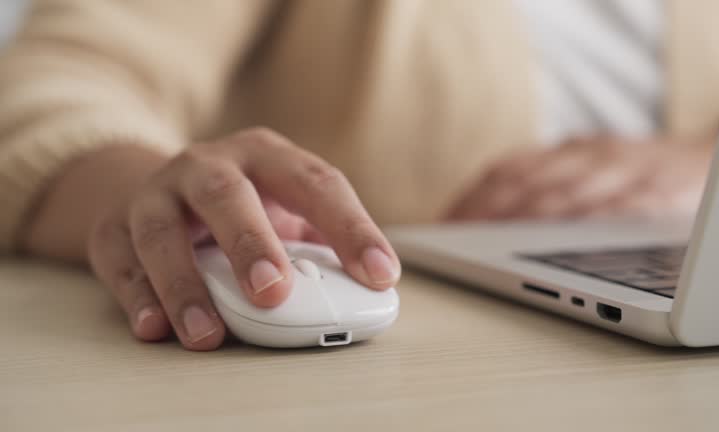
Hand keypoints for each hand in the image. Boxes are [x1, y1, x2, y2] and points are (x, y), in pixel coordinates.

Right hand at [26, 128, 399, 350]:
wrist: (157, 190)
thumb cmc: (241, 207)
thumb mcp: (283, 208)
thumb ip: (318, 243)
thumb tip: (367, 289)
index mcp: (265, 157)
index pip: (315, 183)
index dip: (350, 228)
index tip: (380, 275)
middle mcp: (208, 166)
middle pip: (227, 195)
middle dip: (250, 243)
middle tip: (273, 292)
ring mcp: (156, 193)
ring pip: (162, 231)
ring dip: (185, 283)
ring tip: (208, 333)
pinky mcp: (113, 227)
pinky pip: (121, 262)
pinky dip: (137, 297)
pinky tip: (156, 327)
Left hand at [447, 135, 714, 220]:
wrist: (713, 165)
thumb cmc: (645, 171)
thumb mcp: (594, 164)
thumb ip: (552, 178)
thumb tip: (492, 201)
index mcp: (572, 150)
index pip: (510, 169)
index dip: (474, 196)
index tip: (445, 223)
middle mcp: (591, 156)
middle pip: (527, 182)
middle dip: (486, 211)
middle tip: (455, 238)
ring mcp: (624, 174)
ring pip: (564, 196)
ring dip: (521, 221)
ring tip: (488, 245)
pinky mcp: (658, 197)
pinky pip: (614, 211)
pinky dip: (579, 227)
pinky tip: (555, 246)